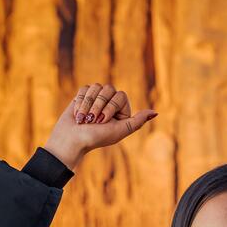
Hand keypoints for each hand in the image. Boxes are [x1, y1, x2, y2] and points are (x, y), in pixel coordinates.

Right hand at [42, 83, 158, 167]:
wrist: (72, 140)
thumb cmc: (95, 138)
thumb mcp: (119, 131)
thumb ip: (137, 122)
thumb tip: (155, 112)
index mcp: (121, 111)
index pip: (121, 95)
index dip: (111, 106)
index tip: (103, 121)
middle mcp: (110, 103)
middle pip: (108, 89)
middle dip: (99, 105)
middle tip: (92, 121)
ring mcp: (97, 98)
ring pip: (96, 87)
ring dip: (88, 104)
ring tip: (84, 119)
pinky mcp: (83, 96)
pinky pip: (85, 88)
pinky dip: (80, 102)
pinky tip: (78, 114)